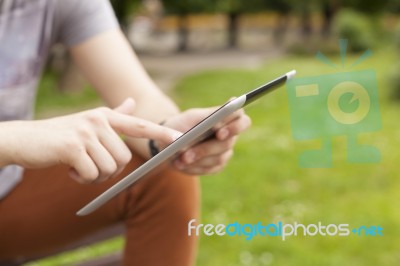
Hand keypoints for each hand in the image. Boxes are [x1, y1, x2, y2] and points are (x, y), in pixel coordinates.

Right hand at [0, 98, 180, 182]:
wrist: (25, 140)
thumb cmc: (60, 134)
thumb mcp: (88, 121)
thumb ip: (114, 115)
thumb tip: (132, 102)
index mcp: (105, 116)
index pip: (139, 125)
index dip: (160, 133)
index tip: (178, 139)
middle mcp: (98, 120)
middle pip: (124, 159)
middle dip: (109, 170)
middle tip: (90, 166)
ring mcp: (86, 132)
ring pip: (109, 168)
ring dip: (94, 176)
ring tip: (78, 166)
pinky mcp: (73, 146)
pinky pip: (91, 175)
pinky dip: (81, 179)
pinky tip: (69, 169)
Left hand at [162, 107, 250, 174]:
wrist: (170, 140)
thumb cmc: (183, 124)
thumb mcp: (191, 117)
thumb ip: (207, 116)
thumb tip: (218, 117)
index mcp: (227, 118)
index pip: (242, 119)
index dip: (234, 126)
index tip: (218, 132)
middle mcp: (230, 136)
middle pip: (228, 143)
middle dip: (206, 148)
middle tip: (187, 153)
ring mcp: (225, 152)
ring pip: (218, 158)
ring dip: (197, 159)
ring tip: (180, 159)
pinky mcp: (217, 166)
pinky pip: (208, 169)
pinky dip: (193, 167)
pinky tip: (179, 164)